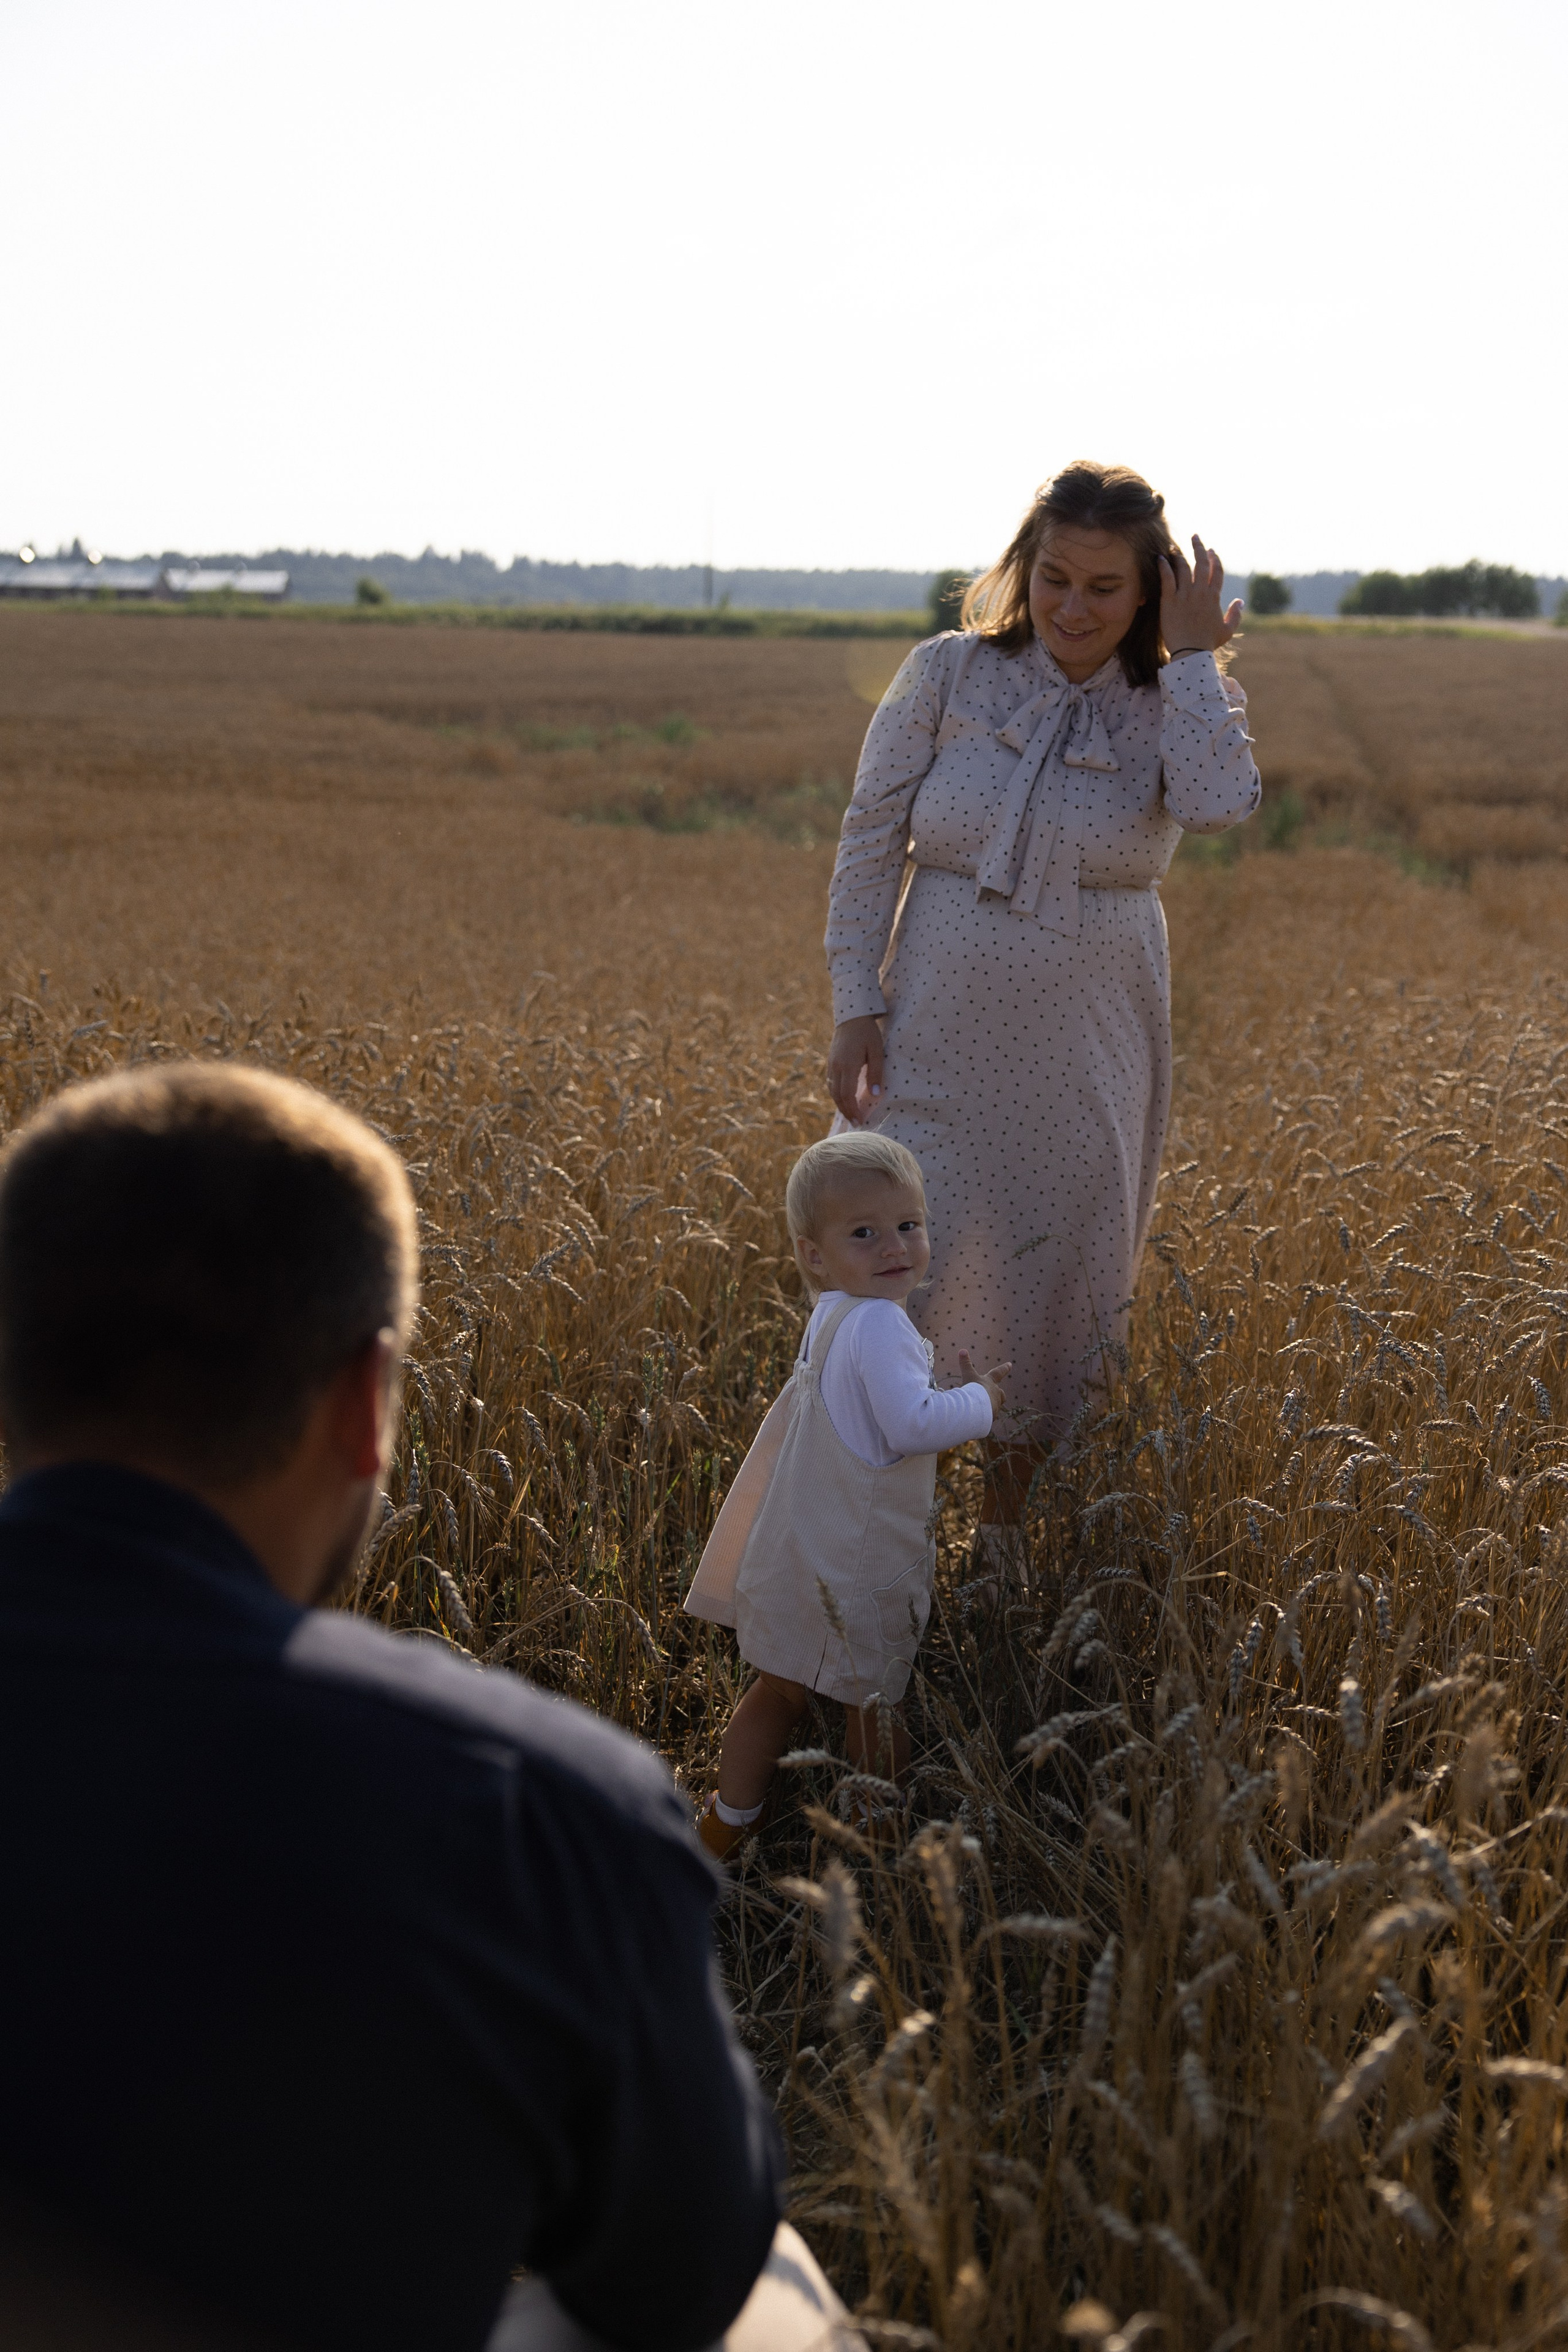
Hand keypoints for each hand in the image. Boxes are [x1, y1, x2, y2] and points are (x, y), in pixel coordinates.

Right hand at [826, 1017, 884, 1123]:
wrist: (851, 1016)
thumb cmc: (868, 1032)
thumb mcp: (877, 1051)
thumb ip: (876, 1073)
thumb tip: (876, 1094)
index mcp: (848, 1065)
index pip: (847, 1095)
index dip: (853, 1110)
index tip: (860, 1121)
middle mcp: (836, 1067)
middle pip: (838, 1096)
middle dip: (846, 1111)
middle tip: (855, 1122)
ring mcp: (831, 1064)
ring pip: (832, 1091)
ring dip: (840, 1104)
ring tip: (850, 1114)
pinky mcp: (831, 1062)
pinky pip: (831, 1083)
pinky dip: (837, 1094)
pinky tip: (844, 1099)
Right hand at [958, 1352, 1011, 1414]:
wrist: (977, 1408)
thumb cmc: (973, 1389)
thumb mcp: (968, 1375)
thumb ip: (965, 1363)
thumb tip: (962, 1350)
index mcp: (991, 1382)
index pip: (998, 1372)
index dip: (1004, 1368)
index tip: (1010, 1364)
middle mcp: (996, 1393)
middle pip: (1000, 1393)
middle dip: (998, 1393)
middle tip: (995, 1394)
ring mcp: (995, 1406)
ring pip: (996, 1406)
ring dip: (991, 1406)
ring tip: (981, 1409)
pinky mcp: (992, 1417)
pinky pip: (990, 1417)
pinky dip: (985, 1417)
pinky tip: (978, 1419)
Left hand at [1158, 534, 1242, 657]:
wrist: (1191, 653)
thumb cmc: (1208, 643)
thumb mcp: (1227, 630)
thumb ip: (1235, 614)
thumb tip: (1240, 601)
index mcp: (1214, 597)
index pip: (1216, 571)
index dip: (1214, 559)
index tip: (1211, 550)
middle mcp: (1200, 592)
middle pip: (1201, 563)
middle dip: (1199, 548)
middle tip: (1195, 537)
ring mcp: (1184, 595)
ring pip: (1183, 568)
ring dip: (1179, 555)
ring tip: (1175, 547)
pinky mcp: (1169, 601)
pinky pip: (1166, 578)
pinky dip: (1164, 566)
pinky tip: (1160, 558)